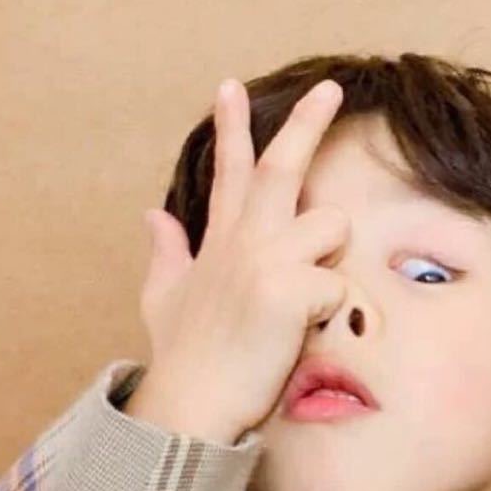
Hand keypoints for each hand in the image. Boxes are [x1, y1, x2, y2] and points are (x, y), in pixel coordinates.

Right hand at [123, 77, 349, 444]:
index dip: (232, 128)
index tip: (231, 86)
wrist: (191, 403)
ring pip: (331, 225)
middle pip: (280, 168)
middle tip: (331, 88)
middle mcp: (243, 241)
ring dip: (331, 256)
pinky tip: (303, 334)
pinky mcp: (287, 291)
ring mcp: (264, 261)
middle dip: (307, 123)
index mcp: (221, 242)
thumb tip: (152, 216)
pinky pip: (338, 286)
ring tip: (305, 299)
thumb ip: (166, 252)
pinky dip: (331, 311)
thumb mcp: (164, 299)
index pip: (228, 171)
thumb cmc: (187, 356)